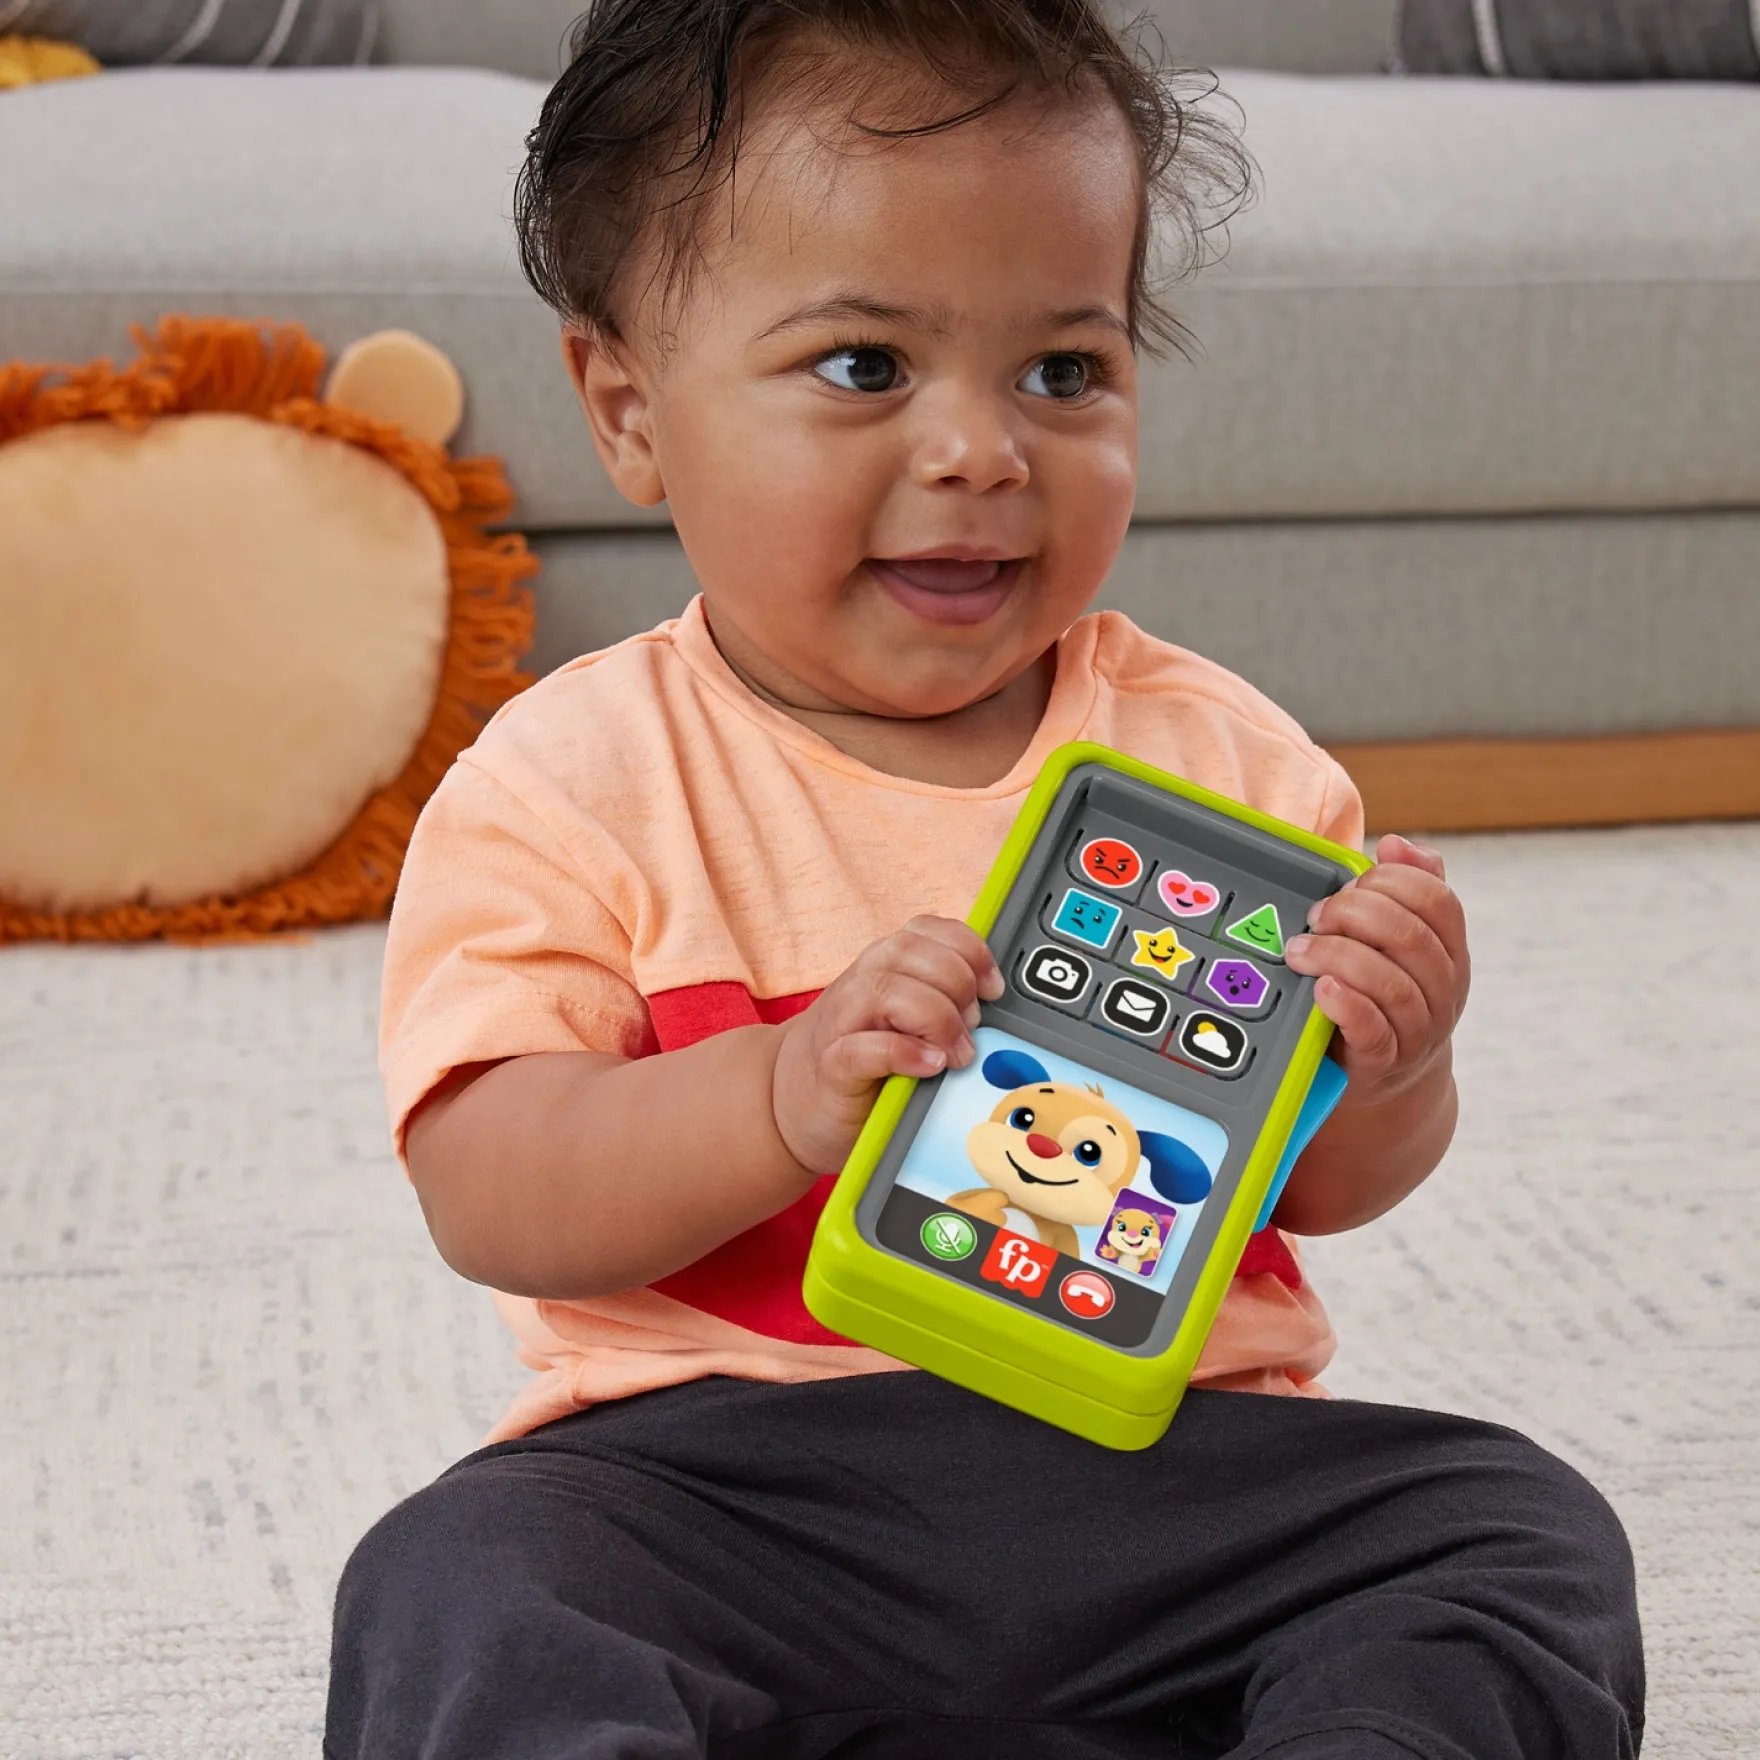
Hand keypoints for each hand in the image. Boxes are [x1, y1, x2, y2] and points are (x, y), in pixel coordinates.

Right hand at [771, 915, 1003, 1174]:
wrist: (791, 1102)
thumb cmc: (864, 1063)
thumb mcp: (906, 1021)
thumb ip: (942, 1003)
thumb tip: (999, 1004)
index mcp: (885, 966)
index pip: (929, 930)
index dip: (970, 950)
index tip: (993, 987)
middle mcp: (861, 983)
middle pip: (912, 952)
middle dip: (957, 985)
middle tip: (972, 1028)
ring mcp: (842, 1022)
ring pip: (888, 988)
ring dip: (936, 1018)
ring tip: (955, 1054)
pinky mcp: (831, 1067)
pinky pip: (863, 1048)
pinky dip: (903, 1052)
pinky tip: (928, 1065)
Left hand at [1283, 834, 1469, 1103]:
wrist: (1388, 1075)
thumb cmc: (1386, 994)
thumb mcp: (1401, 942)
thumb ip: (1404, 890)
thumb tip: (1397, 843)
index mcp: (1450, 950)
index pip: (1437, 901)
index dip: (1390, 882)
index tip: (1349, 883)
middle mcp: (1445, 989)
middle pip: (1410, 937)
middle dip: (1355, 915)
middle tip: (1316, 917)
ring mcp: (1419, 1029)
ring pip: (1391, 983)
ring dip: (1338, 957)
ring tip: (1300, 951)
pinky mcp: (1384, 1061)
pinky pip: (1372, 1030)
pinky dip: (1345, 1004)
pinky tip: (1321, 989)